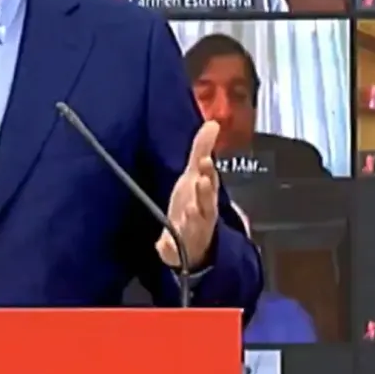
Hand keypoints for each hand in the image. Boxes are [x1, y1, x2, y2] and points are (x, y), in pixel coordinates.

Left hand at [157, 121, 220, 270]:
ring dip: (193, 217)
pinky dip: (169, 248)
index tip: (205, 161)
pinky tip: (161, 246)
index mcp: (205, 196)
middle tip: (202, 180)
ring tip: (190, 210)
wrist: (192, 243)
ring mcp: (190, 232)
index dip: (208, 172)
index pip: (210, 182)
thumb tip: (212, 124)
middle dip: (205, 193)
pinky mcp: (176, 248)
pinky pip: (173, 250)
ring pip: (194, 225)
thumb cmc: (194, 203)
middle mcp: (202, 214)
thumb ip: (202, 149)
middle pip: (207, 203)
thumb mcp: (194, 176)